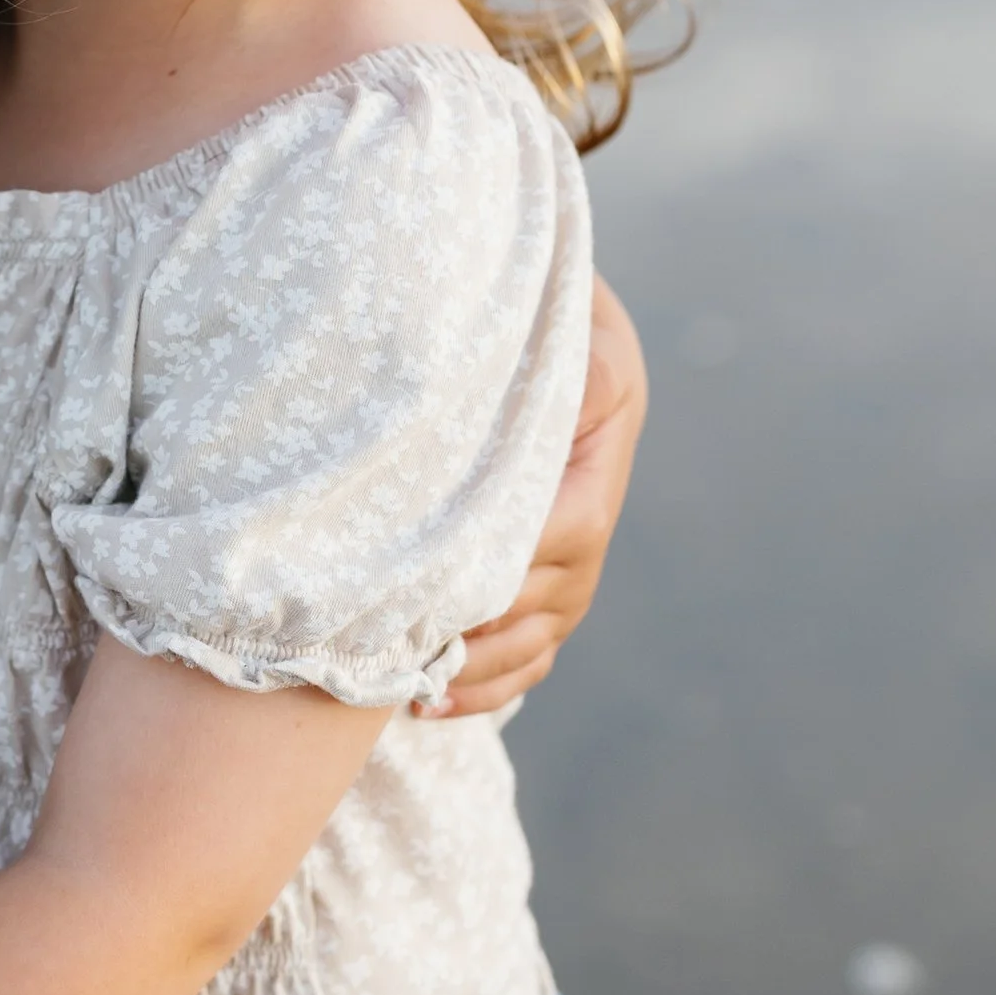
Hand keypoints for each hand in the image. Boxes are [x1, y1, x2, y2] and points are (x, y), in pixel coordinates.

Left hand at [423, 273, 645, 718]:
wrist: (526, 303)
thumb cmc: (519, 292)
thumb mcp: (547, 305)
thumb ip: (543, 342)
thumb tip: (545, 383)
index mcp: (599, 436)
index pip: (564, 524)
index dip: (502, 564)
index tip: (431, 588)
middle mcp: (595, 501)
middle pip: (547, 593)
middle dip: (473, 627)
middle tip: (396, 647)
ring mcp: (576, 546)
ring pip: (539, 632)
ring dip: (475, 668)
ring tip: (403, 688)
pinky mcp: (549, 574)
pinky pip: (533, 649)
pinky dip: (485, 683)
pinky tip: (425, 702)